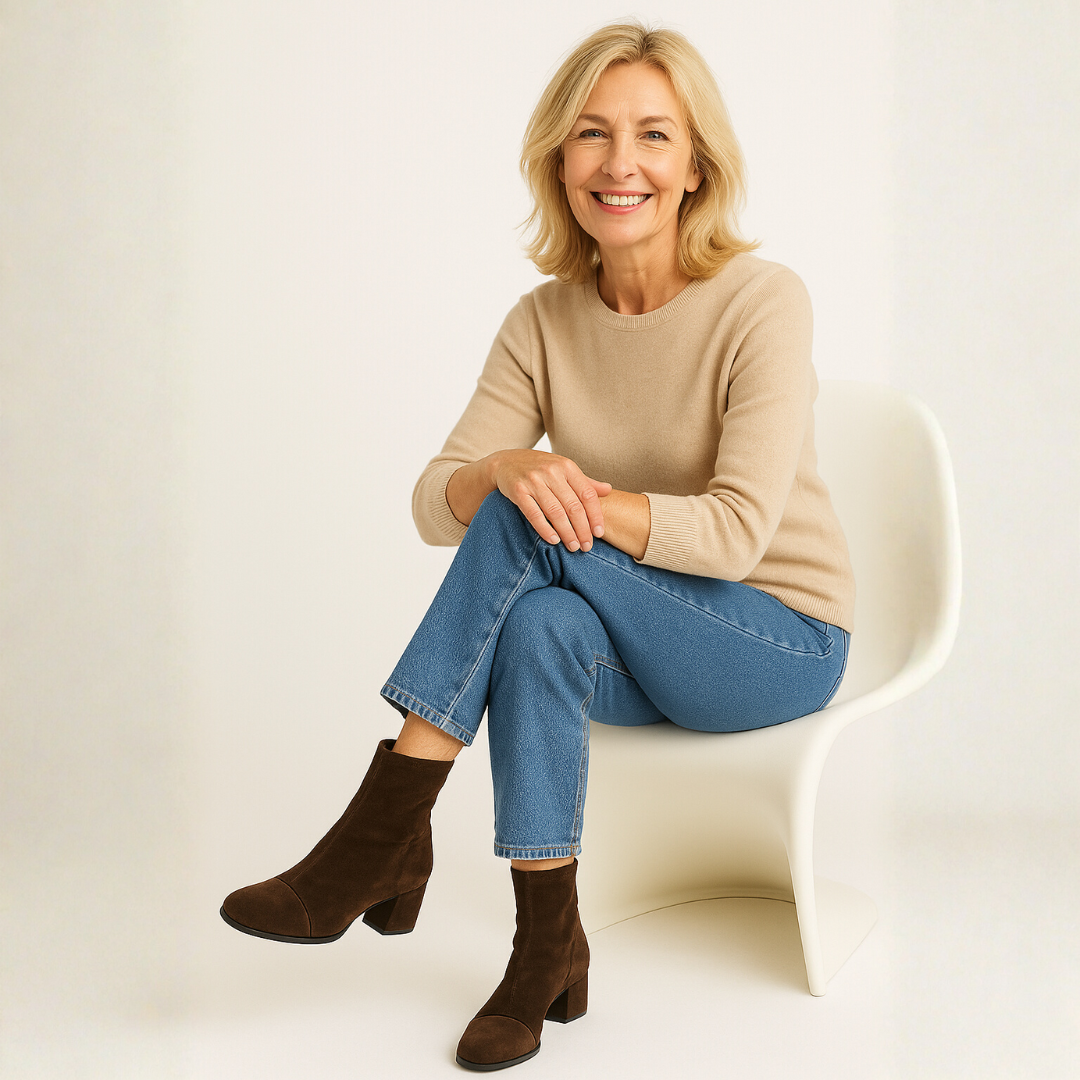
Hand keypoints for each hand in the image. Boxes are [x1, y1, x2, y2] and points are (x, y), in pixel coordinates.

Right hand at [490, 449, 611, 550]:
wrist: (505, 462)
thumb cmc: (539, 468)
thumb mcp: (563, 470)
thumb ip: (584, 482)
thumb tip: (608, 490)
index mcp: (567, 466)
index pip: (587, 494)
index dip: (595, 515)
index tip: (599, 533)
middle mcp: (551, 472)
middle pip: (573, 506)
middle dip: (582, 529)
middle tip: (586, 546)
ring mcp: (533, 481)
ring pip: (555, 512)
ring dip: (566, 533)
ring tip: (573, 547)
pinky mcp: (518, 491)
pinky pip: (534, 514)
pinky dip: (545, 529)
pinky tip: (553, 540)